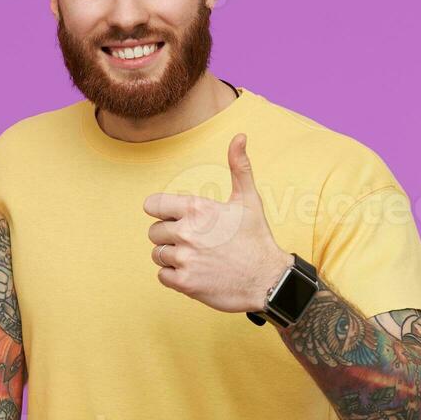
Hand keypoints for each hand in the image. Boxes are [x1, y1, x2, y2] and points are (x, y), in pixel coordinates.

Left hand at [143, 133, 292, 312]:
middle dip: (169, 236)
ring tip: (197, 257)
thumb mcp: (249, 199)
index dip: (162, 212)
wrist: (268, 280)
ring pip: (157, 254)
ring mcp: (184, 258)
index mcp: (197, 209)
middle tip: (194, 242)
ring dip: (172, 257)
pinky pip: (162, 275)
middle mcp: (187, 232)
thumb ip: (239, 167)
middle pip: (153, 232)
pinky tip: (196, 272)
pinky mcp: (184, 283)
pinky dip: (175, 276)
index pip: (152, 205)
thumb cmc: (257, 238)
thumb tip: (240, 136)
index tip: (175, 218)